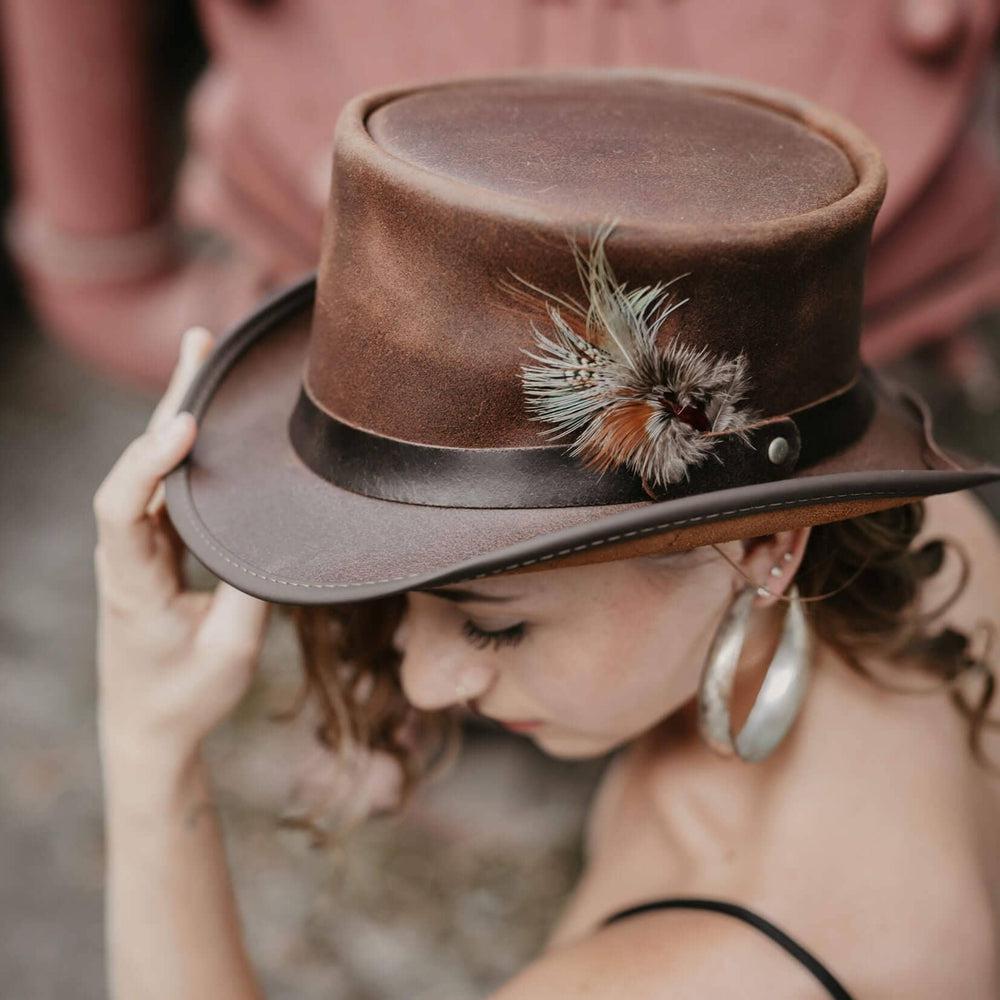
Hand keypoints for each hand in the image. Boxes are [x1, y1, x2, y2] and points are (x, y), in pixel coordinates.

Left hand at [93, 328, 270, 767]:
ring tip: (206, 357)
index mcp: (132, 584)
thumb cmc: (186, 697)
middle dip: (169, 401)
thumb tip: (275, 532)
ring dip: (176, 411)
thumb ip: (249, 591)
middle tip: (200, 344)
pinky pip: (166, 485)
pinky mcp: (154, 546)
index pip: (122, 510)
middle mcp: (126, 555)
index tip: (183, 426)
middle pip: (135, 466)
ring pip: (151, 468)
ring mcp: (138, 547)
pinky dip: (185, 444)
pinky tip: (207, 415)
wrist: (147, 728)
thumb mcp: (230, 652)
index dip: (146, 463)